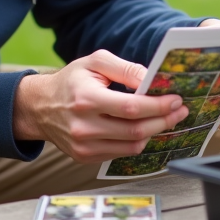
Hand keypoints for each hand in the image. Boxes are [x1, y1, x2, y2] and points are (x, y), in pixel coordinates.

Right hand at [12, 50, 189, 162]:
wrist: (40, 107)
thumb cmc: (71, 81)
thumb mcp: (94, 62)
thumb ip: (125, 68)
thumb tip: (151, 78)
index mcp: (86, 98)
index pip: (131, 107)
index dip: (158, 105)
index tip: (176, 99)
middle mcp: (84, 126)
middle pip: (135, 130)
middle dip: (164, 120)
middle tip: (180, 110)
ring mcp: (84, 146)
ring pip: (131, 145)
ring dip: (154, 132)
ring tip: (166, 119)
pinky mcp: (85, 157)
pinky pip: (121, 153)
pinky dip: (137, 141)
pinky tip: (145, 127)